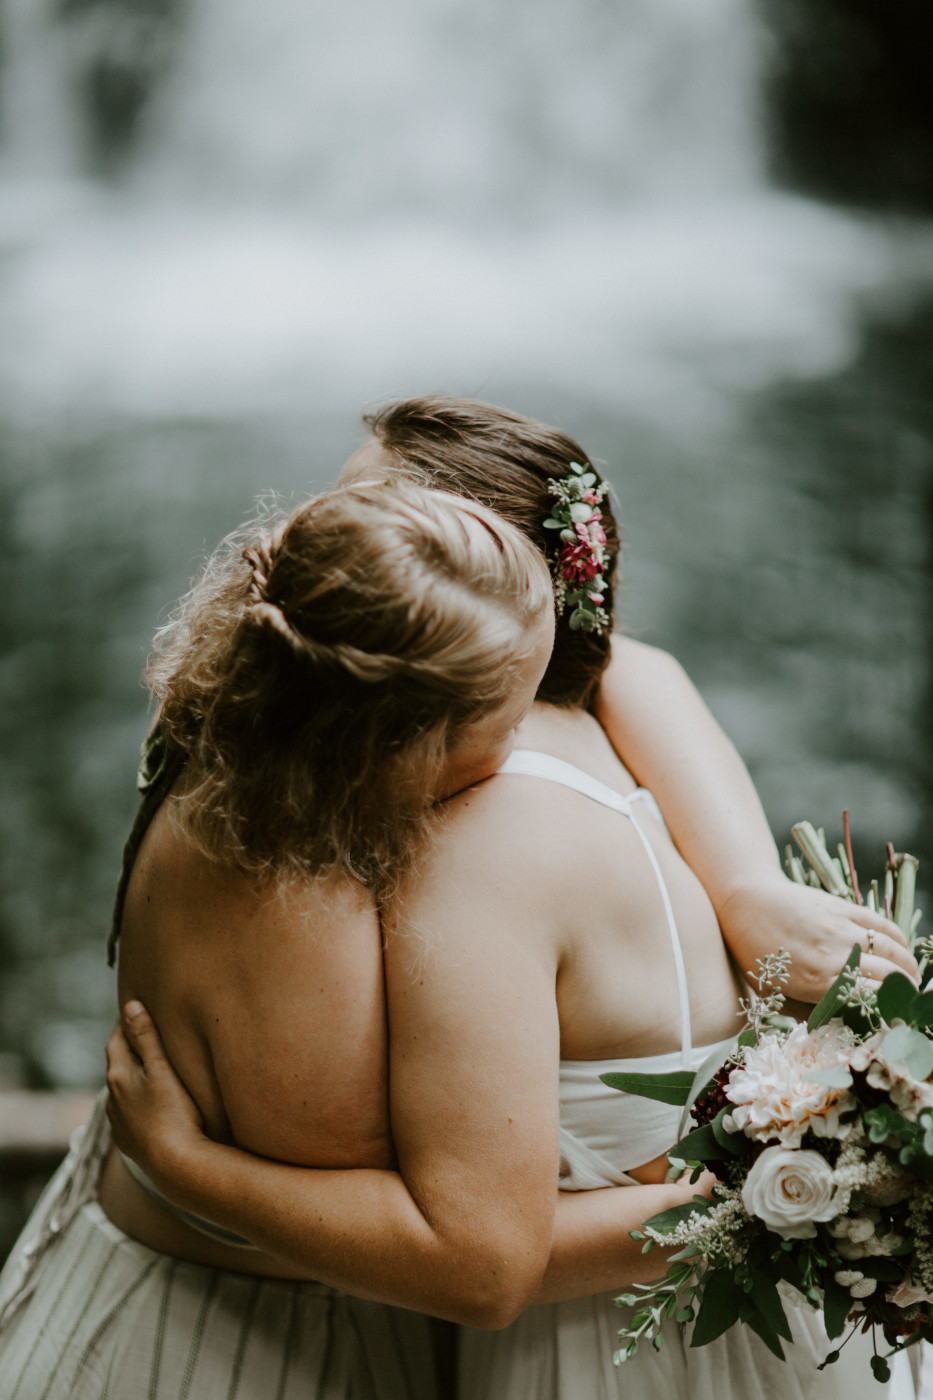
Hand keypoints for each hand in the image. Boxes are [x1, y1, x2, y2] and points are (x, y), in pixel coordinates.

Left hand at [106, 1001, 205, 1188]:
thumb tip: (130, 1006)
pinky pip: (129, 1115)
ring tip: (149, 1069)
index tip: (136, 1011)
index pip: (116, 1041)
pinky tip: (150, 1105)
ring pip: (122, 1092)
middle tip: (144, 1035)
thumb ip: (145, 1037)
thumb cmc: (173, 1113)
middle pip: (117, 1065)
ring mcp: (119, 1123)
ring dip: (132, 1079)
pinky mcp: (128, 1142)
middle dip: (128, 1050)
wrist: (175, 1165)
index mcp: (118, 1076)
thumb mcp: (162, 1068)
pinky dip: (137, 1103)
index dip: (126, 1025)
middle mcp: (112, 1099)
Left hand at [719, 878, 918, 1001]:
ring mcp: (839, 928)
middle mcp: (831, 956)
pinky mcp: (840, 907)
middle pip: (886, 976)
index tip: (894, 1017)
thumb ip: (806, 1010)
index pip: (867, 999)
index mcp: (814, 981)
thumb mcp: (773, 991)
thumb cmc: (753, 951)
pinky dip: (898, 938)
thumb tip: (836, 1026)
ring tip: (913, 978)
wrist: (744, 901)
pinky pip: (879, 924)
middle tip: (909, 999)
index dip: (887, 1009)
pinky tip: (903, 949)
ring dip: (908, 966)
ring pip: (889, 949)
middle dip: (904, 990)